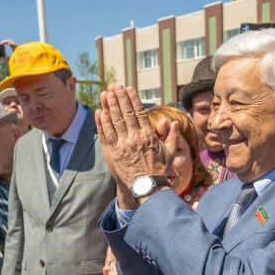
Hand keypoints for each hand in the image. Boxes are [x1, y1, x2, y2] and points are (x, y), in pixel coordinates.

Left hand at [95, 84, 176, 205]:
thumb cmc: (160, 170)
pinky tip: (100, 112)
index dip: (133, 99)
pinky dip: (103, 123)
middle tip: (115, 86)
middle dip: (120, 98)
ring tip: (107, 94)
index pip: (140, 112)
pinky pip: (107, 135)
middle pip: (126, 113)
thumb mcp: (170, 152)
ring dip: (111, 106)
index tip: (129, 88)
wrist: (148, 187)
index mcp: (148, 135)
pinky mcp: (113, 154)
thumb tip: (173, 123)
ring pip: (115, 121)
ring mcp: (123, 145)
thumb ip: (171, 136)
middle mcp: (135, 138)